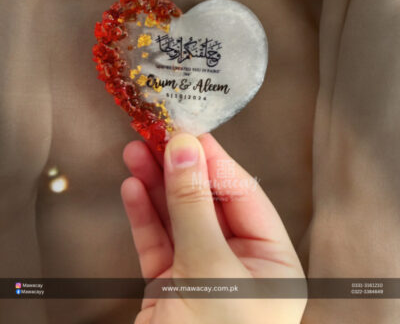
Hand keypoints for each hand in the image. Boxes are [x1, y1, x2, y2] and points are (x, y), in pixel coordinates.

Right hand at [122, 133, 305, 323]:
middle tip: (157, 136)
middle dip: (180, 168)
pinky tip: (133, 187)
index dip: (214, 160)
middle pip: (207, 202)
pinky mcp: (171, 283)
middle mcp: (240, 263)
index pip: (242, 194)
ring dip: (156, 184)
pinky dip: (144, 214)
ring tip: (136, 151)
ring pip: (178, 217)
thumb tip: (185, 149)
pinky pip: (158, 241)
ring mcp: (203, 272)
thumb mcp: (208, 266)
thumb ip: (194, 205)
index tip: (190, 132)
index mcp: (271, 261)